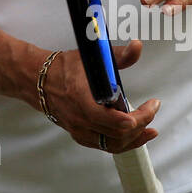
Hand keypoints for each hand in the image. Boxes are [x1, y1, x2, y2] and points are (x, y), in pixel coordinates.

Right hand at [39, 41, 160, 153]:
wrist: (38, 81)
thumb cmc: (63, 68)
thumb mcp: (91, 57)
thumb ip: (118, 55)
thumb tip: (137, 47)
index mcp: (82, 99)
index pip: (112, 120)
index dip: (135, 118)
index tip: (151, 106)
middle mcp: (80, 119)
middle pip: (118, 134)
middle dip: (142, 124)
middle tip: (153, 110)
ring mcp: (79, 130)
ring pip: (113, 145)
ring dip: (135, 139)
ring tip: (150, 130)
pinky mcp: (80, 135)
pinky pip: (105, 146)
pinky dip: (122, 143)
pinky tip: (133, 136)